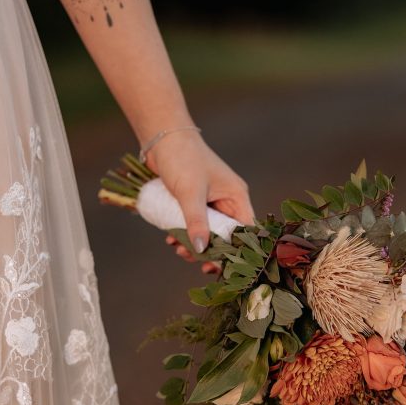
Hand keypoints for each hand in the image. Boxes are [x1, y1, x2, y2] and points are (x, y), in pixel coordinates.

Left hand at [146, 131, 254, 269]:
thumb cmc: (182, 159)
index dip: (234, 251)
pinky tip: (171, 239)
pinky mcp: (194, 202)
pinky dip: (184, 234)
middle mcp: (227, 201)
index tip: (217, 267)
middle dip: (209, 250)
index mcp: (236, 196)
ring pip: (207, 233)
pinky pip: (194, 225)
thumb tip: (202, 250)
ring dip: (193, 244)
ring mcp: (210, 202)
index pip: (244, 231)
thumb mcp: (190, 192)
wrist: (162, 137)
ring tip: (177, 248)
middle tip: (193, 261)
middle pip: (225, 236)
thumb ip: (196, 222)